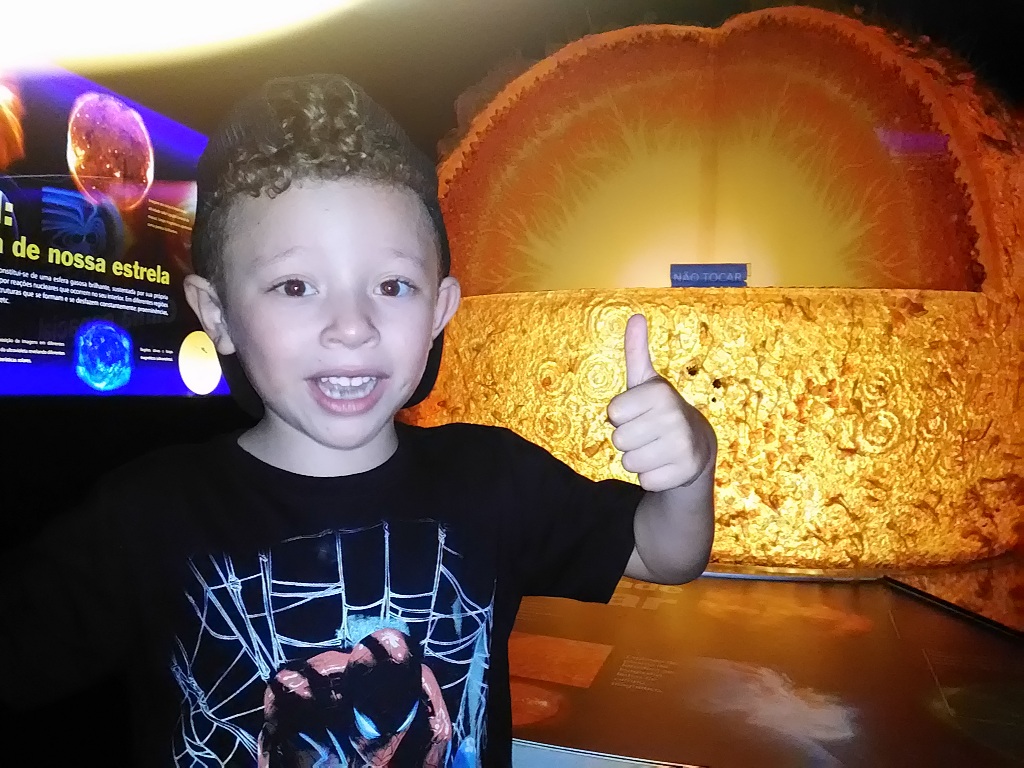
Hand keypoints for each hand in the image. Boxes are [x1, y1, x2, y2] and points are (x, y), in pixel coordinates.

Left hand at [607, 314, 712, 491]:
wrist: (697, 445)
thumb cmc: (661, 411)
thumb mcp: (647, 382)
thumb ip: (636, 351)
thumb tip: (635, 316)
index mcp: (659, 393)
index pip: (612, 413)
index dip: (621, 416)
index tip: (640, 413)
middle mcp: (673, 418)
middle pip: (618, 439)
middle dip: (629, 439)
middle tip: (648, 433)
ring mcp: (681, 446)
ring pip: (629, 462)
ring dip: (638, 459)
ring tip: (656, 448)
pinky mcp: (684, 472)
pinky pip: (645, 480)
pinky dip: (651, 477)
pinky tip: (665, 465)